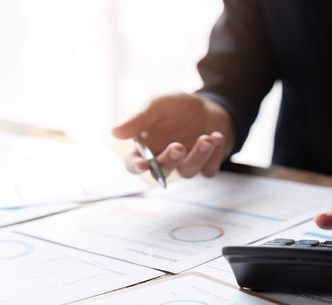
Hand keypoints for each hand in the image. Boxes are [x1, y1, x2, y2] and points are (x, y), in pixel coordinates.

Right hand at [112, 93, 233, 178]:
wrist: (208, 106)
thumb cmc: (177, 106)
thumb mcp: (157, 105)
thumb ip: (138, 120)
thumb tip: (114, 132)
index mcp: (147, 148)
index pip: (134, 164)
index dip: (136, 167)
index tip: (142, 164)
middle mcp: (165, 159)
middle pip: (162, 172)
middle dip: (169, 161)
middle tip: (178, 146)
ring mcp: (186, 164)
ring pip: (188, 173)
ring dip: (197, 156)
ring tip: (206, 137)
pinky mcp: (206, 165)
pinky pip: (209, 170)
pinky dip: (215, 154)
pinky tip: (216, 136)